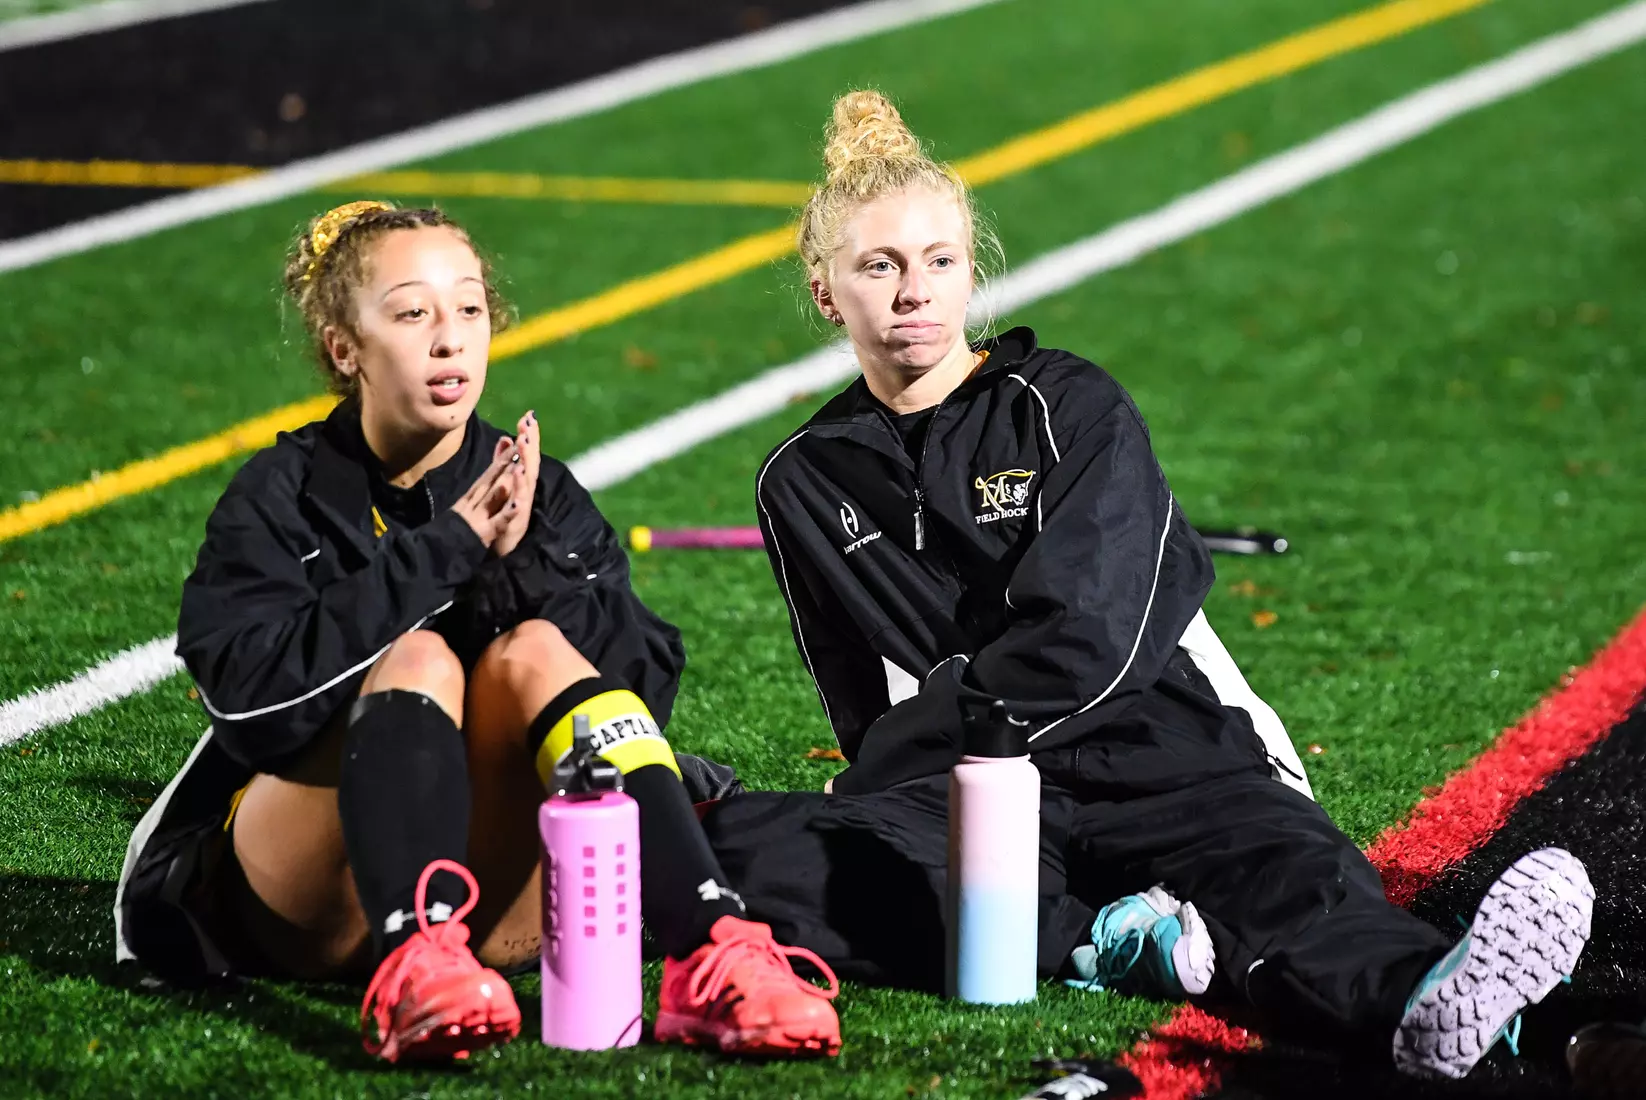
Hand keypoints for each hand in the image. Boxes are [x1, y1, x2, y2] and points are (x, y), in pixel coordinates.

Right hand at [452, 435, 520, 547]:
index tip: (519, 437)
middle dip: (508, 459)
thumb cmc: (457, 528)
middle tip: (523, 439)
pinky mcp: (483, 532)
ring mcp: (478, 515)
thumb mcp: (469, 504)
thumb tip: (491, 458)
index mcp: (474, 495)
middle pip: (494, 477)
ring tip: (520, 466)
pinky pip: (498, 522)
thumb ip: (482, 485)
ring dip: (507, 481)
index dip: (506, 455)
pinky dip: (508, 513)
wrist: (437, 551)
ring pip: (495, 496)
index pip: (492, 471)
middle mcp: (476, 500)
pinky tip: (519, 504)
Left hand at [491, 410, 538, 557]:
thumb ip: (504, 463)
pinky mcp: (511, 526)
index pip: (527, 457)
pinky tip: (515, 485)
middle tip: (528, 425)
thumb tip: (508, 438)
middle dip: (529, 446)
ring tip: (523, 447)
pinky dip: (516, 498)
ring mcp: (519, 510)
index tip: (528, 416)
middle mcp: (524, 495)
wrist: (499, 553)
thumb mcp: (504, 487)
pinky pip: (513, 511)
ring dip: (525, 466)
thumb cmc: (503, 519)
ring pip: (524, 485)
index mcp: (521, 485)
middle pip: (529, 466)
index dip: (529, 437)